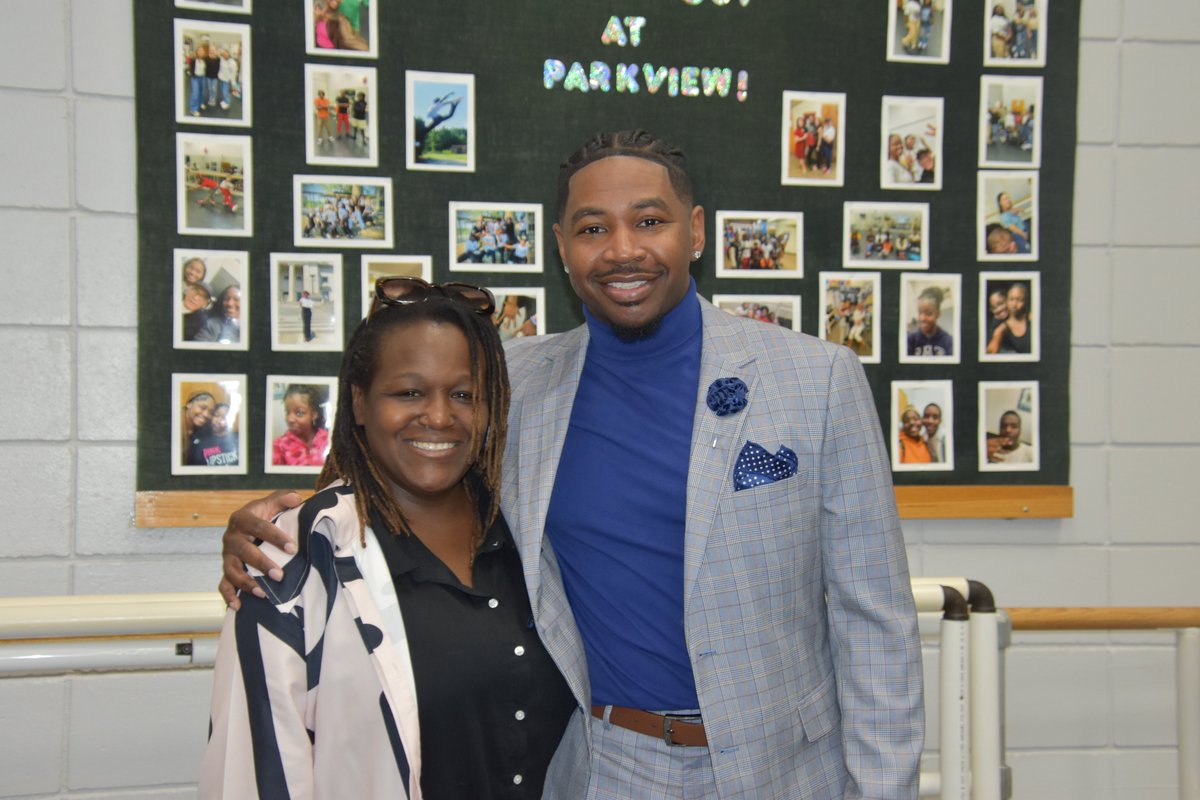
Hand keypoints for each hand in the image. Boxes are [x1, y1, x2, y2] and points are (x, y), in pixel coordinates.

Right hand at [218, 490, 302, 609]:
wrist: (247, 524)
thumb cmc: (264, 514)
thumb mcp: (272, 503)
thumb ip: (283, 498)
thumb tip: (296, 498)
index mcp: (242, 519)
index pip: (258, 527)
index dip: (275, 537)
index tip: (292, 548)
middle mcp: (231, 538)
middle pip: (244, 551)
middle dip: (262, 564)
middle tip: (280, 576)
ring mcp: (227, 556)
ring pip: (232, 571)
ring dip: (246, 583)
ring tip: (263, 593)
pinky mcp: (226, 570)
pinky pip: (224, 585)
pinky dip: (229, 596)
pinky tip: (238, 607)